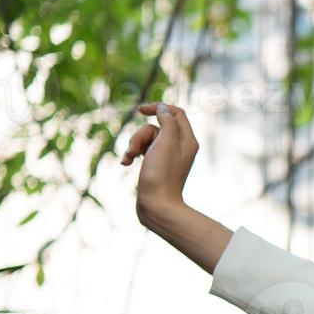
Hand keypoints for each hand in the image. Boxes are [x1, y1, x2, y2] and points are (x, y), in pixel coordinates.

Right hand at [123, 102, 198, 221]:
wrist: (156, 205)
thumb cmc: (162, 174)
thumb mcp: (165, 142)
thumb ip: (167, 121)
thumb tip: (163, 107)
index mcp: (187, 140)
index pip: (176, 113)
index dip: (159, 108)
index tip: (141, 110)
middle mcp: (179, 147)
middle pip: (156, 126)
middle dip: (140, 134)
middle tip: (135, 149)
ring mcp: (166, 156)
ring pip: (146, 138)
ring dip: (133, 145)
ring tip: (129, 160)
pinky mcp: (155, 165)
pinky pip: (141, 151)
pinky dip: (132, 154)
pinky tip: (125, 163)